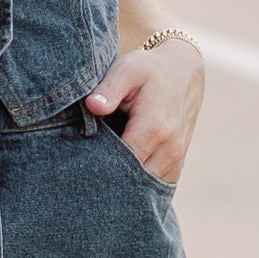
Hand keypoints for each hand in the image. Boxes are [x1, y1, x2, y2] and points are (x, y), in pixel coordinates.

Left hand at [83, 31, 205, 185]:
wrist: (182, 71)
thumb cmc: (148, 70)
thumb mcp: (127, 69)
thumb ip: (109, 88)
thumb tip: (93, 106)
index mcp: (154, 128)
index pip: (121, 164)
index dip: (97, 168)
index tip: (76, 167)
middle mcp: (170, 149)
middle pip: (133, 181)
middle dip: (108, 181)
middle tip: (80, 180)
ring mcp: (176, 159)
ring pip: (144, 188)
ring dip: (123, 186)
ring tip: (98, 179)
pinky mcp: (178, 164)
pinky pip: (156, 185)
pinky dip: (138, 186)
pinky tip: (118, 180)